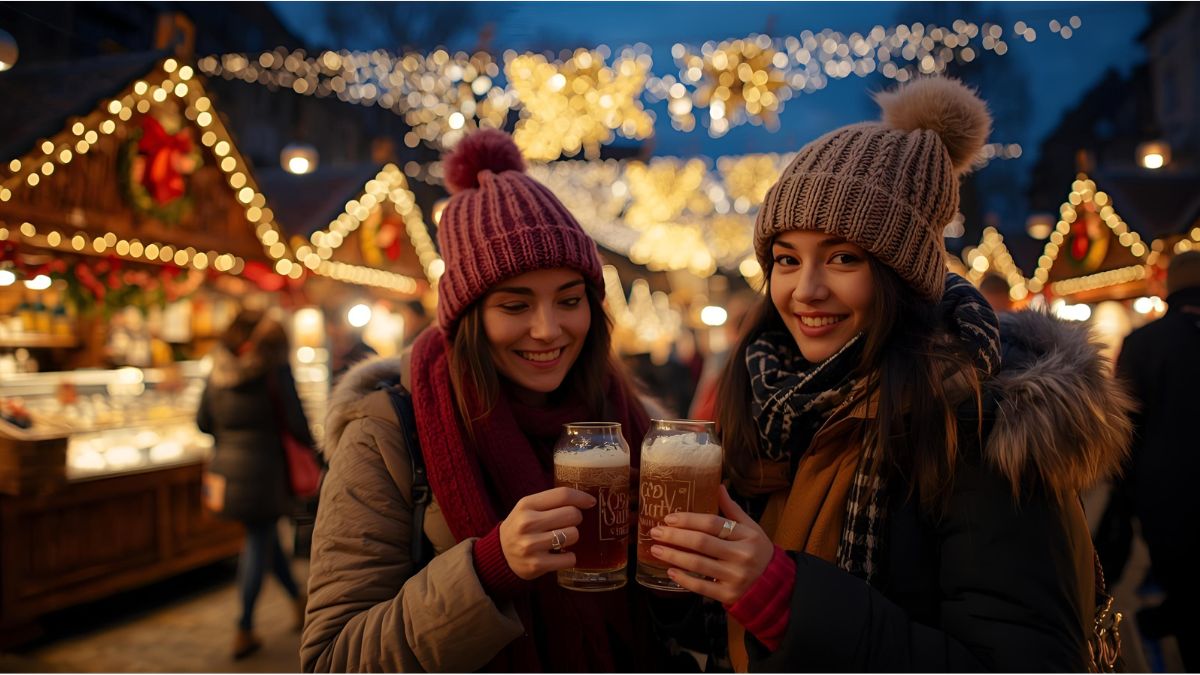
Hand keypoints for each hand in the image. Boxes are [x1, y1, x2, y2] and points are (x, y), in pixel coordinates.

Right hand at [499, 486, 595, 580]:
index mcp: (526, 504)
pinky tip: (560, 555)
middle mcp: (527, 523)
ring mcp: (531, 545)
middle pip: (572, 514)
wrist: (500, 553)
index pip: (562, 494)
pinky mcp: (537, 564)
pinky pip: (570, 558)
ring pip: (573, 535)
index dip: (581, 497)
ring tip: (561, 539)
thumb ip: (552, 501)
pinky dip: (569, 557)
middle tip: (567, 524)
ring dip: (572, 537)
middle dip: (575, 519)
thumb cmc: (521, 526)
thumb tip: (587, 500)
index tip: (591, 502)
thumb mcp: (528, 507)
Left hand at [648, 485, 773, 604]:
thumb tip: (718, 486)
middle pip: (702, 543)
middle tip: (655, 532)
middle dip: (675, 536)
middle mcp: (742, 555)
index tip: (669, 518)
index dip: (689, 519)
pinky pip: (701, 587)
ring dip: (673, 556)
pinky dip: (684, 579)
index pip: (713, 524)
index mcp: (747, 536)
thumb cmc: (758, 552)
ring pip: (698, 564)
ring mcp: (735, 577)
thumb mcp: (751, 529)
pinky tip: (670, 571)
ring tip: (656, 550)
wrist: (774, 586)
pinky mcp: (728, 595)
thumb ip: (733, 510)